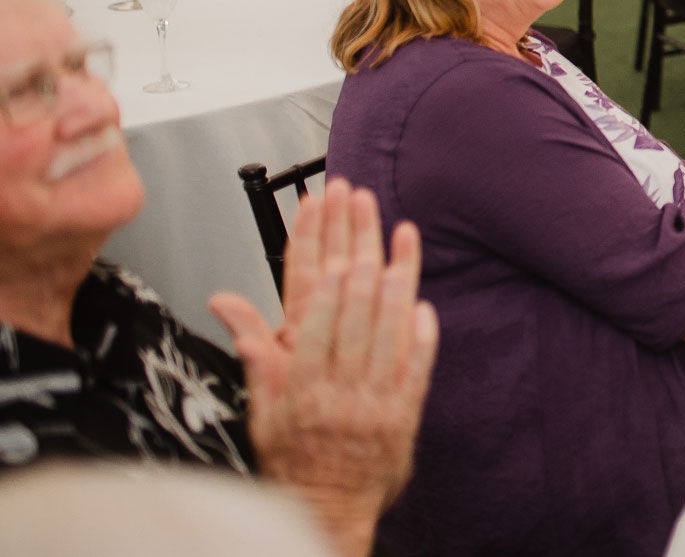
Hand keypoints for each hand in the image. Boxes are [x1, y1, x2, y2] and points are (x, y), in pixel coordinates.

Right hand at [209, 179, 437, 556]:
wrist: (328, 510)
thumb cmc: (293, 461)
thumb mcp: (262, 412)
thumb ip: (255, 356)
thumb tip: (226, 304)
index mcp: (302, 386)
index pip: (314, 316)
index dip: (324, 271)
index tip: (330, 237)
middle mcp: (341, 389)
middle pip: (355, 308)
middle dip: (360, 250)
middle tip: (363, 207)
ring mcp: (376, 399)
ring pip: (389, 329)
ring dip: (397, 280)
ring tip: (401, 238)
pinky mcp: (405, 412)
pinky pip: (418, 365)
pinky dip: (422, 333)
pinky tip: (425, 301)